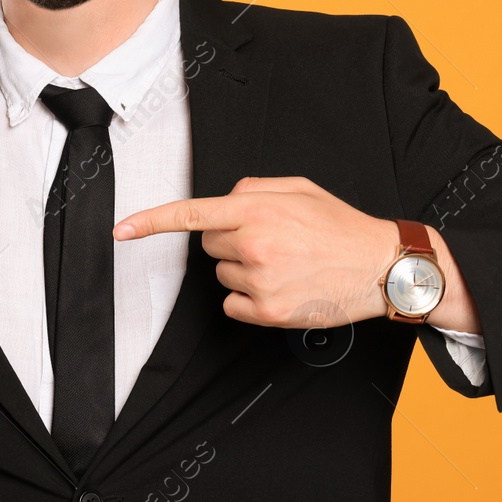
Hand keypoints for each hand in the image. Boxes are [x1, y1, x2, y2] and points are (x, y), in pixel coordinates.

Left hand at [114, 176, 481, 333]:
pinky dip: (250, 298)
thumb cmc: (340, 226)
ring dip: (244, 269)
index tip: (121, 231)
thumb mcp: (299, 189)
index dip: (151, 222)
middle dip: (231, 240)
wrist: (380, 267)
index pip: (192, 214)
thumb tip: (223, 201)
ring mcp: (260, 282)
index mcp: (257, 210)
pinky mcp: (268, 312)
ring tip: (285, 264)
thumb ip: (253, 189)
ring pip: (222, 275)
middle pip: (208, 244)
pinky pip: (233, 304)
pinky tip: (282, 287)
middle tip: (272, 240)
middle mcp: (254, 245)